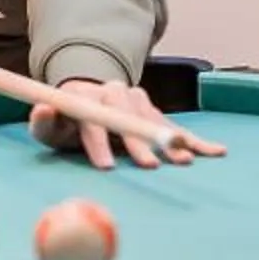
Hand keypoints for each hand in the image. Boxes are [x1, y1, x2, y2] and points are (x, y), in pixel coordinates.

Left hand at [26, 77, 227, 170]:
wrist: (88, 99)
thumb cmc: (66, 121)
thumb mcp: (50, 126)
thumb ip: (43, 122)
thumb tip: (43, 109)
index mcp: (86, 96)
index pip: (92, 118)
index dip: (99, 142)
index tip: (106, 167)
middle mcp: (114, 92)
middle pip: (128, 117)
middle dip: (139, 143)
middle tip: (149, 167)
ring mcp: (136, 98)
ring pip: (154, 118)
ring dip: (169, 140)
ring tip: (182, 161)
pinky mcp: (153, 109)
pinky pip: (174, 124)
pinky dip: (194, 138)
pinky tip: (215, 151)